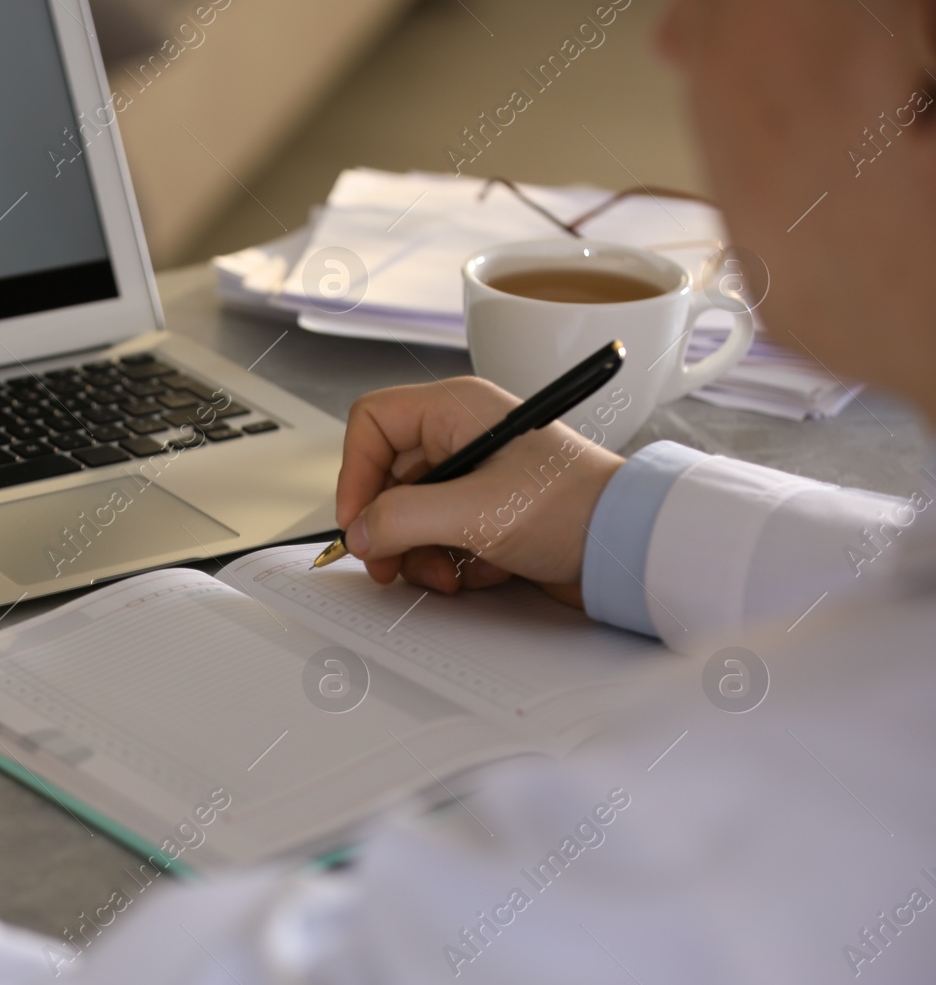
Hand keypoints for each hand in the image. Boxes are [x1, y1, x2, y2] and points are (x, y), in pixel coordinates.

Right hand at [336, 377, 625, 605]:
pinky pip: (440, 537)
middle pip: (387, 477)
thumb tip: (359, 531)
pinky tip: (481, 572)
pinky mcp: (488, 514)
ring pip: (410, 514)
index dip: (356, 471)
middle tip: (388, 564)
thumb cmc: (574, 508)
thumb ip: (401, 519)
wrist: (629, 549)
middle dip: (388, 527)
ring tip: (445, 575)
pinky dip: (450, 562)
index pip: (374, 422)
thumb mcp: (474, 511)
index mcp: (456, 409)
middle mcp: (462, 436)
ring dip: (419, 553)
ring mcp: (475, 477)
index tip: (358, 519)